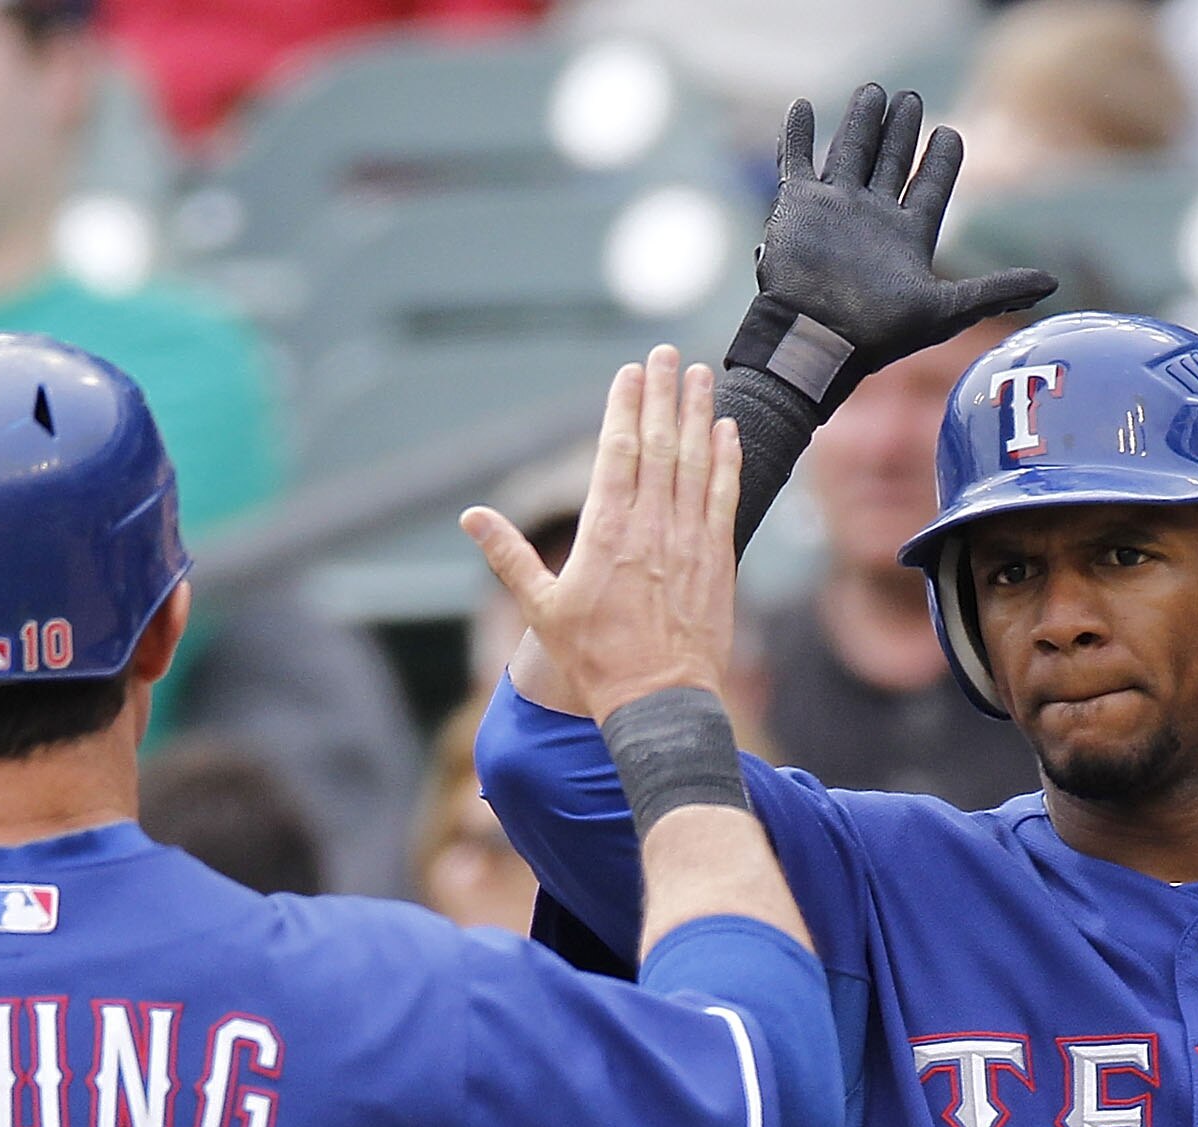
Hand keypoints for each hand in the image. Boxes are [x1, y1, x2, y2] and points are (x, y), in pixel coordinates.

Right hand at [463, 346, 739, 721]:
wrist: (658, 701)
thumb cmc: (594, 661)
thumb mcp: (540, 610)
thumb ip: (508, 557)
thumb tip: (470, 517)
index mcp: (605, 532)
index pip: (616, 451)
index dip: (624, 406)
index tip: (630, 372)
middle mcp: (650, 526)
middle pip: (659, 444)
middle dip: (662, 394)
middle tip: (666, 354)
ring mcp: (688, 540)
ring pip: (695, 461)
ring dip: (698, 413)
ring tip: (700, 375)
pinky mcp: (718, 559)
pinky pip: (725, 496)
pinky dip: (726, 460)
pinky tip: (727, 430)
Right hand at [746, 85, 1056, 403]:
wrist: (816, 341)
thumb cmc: (878, 332)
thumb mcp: (948, 311)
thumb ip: (996, 290)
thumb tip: (1053, 284)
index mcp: (908, 235)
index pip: (931, 186)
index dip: (941, 159)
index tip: (950, 133)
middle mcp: (872, 217)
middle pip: (890, 161)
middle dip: (901, 131)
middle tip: (910, 98)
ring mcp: (834, 209)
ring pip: (850, 151)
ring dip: (861, 121)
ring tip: (873, 90)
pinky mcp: (797, 206)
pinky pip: (796, 161)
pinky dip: (797, 134)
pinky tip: (802, 106)